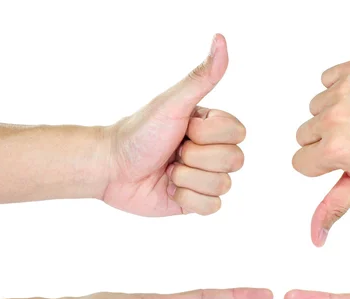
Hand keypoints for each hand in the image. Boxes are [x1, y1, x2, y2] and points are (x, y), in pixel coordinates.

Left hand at [102, 34, 245, 215]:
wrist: (111, 168)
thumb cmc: (139, 132)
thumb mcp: (172, 103)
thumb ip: (201, 77)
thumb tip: (221, 39)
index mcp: (212, 127)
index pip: (238, 134)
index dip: (209, 136)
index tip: (183, 130)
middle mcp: (213, 151)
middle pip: (235, 161)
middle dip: (197, 158)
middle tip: (173, 152)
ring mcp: (206, 178)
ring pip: (224, 185)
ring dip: (188, 179)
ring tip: (168, 171)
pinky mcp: (196, 202)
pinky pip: (212, 207)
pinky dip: (187, 199)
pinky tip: (169, 190)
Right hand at [294, 60, 349, 245]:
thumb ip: (334, 207)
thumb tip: (316, 237)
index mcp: (335, 150)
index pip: (300, 162)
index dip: (322, 163)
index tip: (346, 157)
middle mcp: (334, 119)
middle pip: (303, 135)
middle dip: (324, 138)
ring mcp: (341, 92)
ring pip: (314, 108)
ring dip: (332, 112)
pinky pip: (326, 79)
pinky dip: (339, 87)